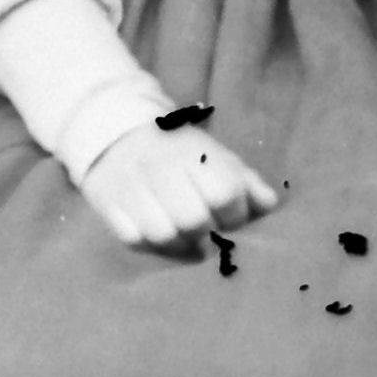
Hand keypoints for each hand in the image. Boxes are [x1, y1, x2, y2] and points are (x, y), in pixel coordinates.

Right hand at [80, 118, 279, 255]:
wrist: (117, 131)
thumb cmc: (177, 151)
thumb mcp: (215, 156)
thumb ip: (246, 181)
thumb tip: (268, 204)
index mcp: (193, 153)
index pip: (225, 194)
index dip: (235, 215)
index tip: (231, 217)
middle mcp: (161, 168)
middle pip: (193, 220)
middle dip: (207, 233)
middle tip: (207, 230)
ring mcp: (131, 186)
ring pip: (162, 235)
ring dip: (179, 244)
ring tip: (185, 238)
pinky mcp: (108, 202)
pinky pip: (133, 239)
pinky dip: (149, 244)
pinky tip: (158, 234)